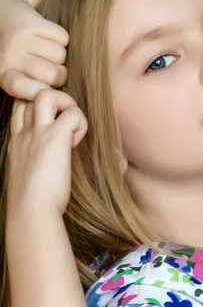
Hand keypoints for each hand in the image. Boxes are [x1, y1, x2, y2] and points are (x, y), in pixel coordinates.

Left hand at [0, 0, 68, 99]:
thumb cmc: (13, 52)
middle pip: (54, 75)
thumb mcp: (14, 74)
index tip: (50, 91)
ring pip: (60, 56)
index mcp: (5, 77)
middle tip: (53, 67)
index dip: (44, 92)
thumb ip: (31, 88)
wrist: (0, 12)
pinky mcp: (30, 24)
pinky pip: (62, 37)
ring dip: (60, 53)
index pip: (27, 91)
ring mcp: (20, 40)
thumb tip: (58, 98)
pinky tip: (48, 36)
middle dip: (60, 72)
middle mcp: (10, 59)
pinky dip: (61, 37)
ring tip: (49, 50)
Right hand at [6, 89, 86, 218]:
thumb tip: (57, 163)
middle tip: (66, 124)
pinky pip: (73, 113)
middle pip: (30, 94)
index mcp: (16, 142)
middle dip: (52, 99)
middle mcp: (24, 133)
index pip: (20, 107)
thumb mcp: (29, 177)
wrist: (31, 212)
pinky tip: (78, 142)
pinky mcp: (55, 138)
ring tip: (72, 129)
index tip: (54, 125)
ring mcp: (38, 133)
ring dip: (67, 105)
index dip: (37, 107)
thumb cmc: (33, 204)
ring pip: (47, 94)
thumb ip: (37, 162)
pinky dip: (81, 122)